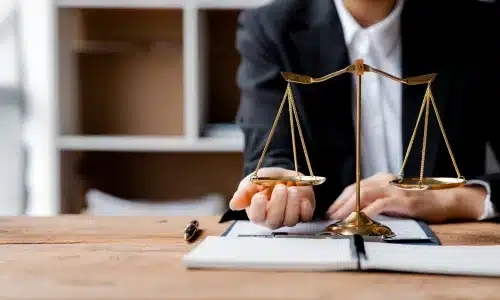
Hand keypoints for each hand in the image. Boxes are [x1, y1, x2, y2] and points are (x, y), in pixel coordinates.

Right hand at [229, 167, 315, 228]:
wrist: (283, 175)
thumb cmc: (266, 180)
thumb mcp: (253, 180)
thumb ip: (244, 191)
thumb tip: (234, 204)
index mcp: (257, 212)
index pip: (256, 216)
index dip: (258, 208)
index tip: (260, 195)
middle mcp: (272, 219)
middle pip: (274, 221)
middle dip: (278, 204)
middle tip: (280, 187)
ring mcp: (287, 218)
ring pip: (290, 220)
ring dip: (292, 204)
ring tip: (292, 189)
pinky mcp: (302, 215)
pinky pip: (305, 218)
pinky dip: (305, 209)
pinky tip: (303, 199)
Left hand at [326, 172, 486, 222]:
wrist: (444, 201)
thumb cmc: (418, 203)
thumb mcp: (392, 200)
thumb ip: (376, 202)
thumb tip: (355, 213)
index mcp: (380, 179)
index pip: (354, 187)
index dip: (341, 199)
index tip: (332, 211)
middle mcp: (384, 180)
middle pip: (356, 189)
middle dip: (341, 204)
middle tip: (331, 217)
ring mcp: (393, 188)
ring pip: (364, 194)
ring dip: (350, 207)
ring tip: (340, 219)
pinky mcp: (402, 199)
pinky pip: (380, 204)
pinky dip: (367, 211)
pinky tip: (359, 219)